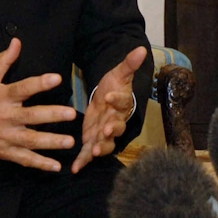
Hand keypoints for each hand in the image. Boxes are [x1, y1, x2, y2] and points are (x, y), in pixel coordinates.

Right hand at [0, 38, 78, 171]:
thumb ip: (3, 61)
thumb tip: (17, 41)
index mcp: (2, 97)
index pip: (23, 88)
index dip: (39, 83)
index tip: (57, 78)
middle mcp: (6, 118)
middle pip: (32, 116)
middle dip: (52, 115)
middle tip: (72, 114)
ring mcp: (6, 137)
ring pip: (32, 140)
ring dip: (51, 142)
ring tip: (70, 142)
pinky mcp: (5, 152)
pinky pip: (24, 159)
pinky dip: (40, 164)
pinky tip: (56, 166)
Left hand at [71, 46, 147, 173]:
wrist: (107, 100)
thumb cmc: (114, 86)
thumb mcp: (118, 73)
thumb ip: (129, 64)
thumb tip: (142, 48)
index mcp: (122, 104)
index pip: (123, 102)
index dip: (117, 100)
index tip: (109, 97)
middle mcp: (116, 121)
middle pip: (117, 127)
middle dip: (111, 130)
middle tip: (105, 130)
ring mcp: (105, 133)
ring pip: (106, 144)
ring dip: (100, 148)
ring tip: (94, 152)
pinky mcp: (93, 141)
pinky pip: (89, 153)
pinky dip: (84, 161)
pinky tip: (75, 169)